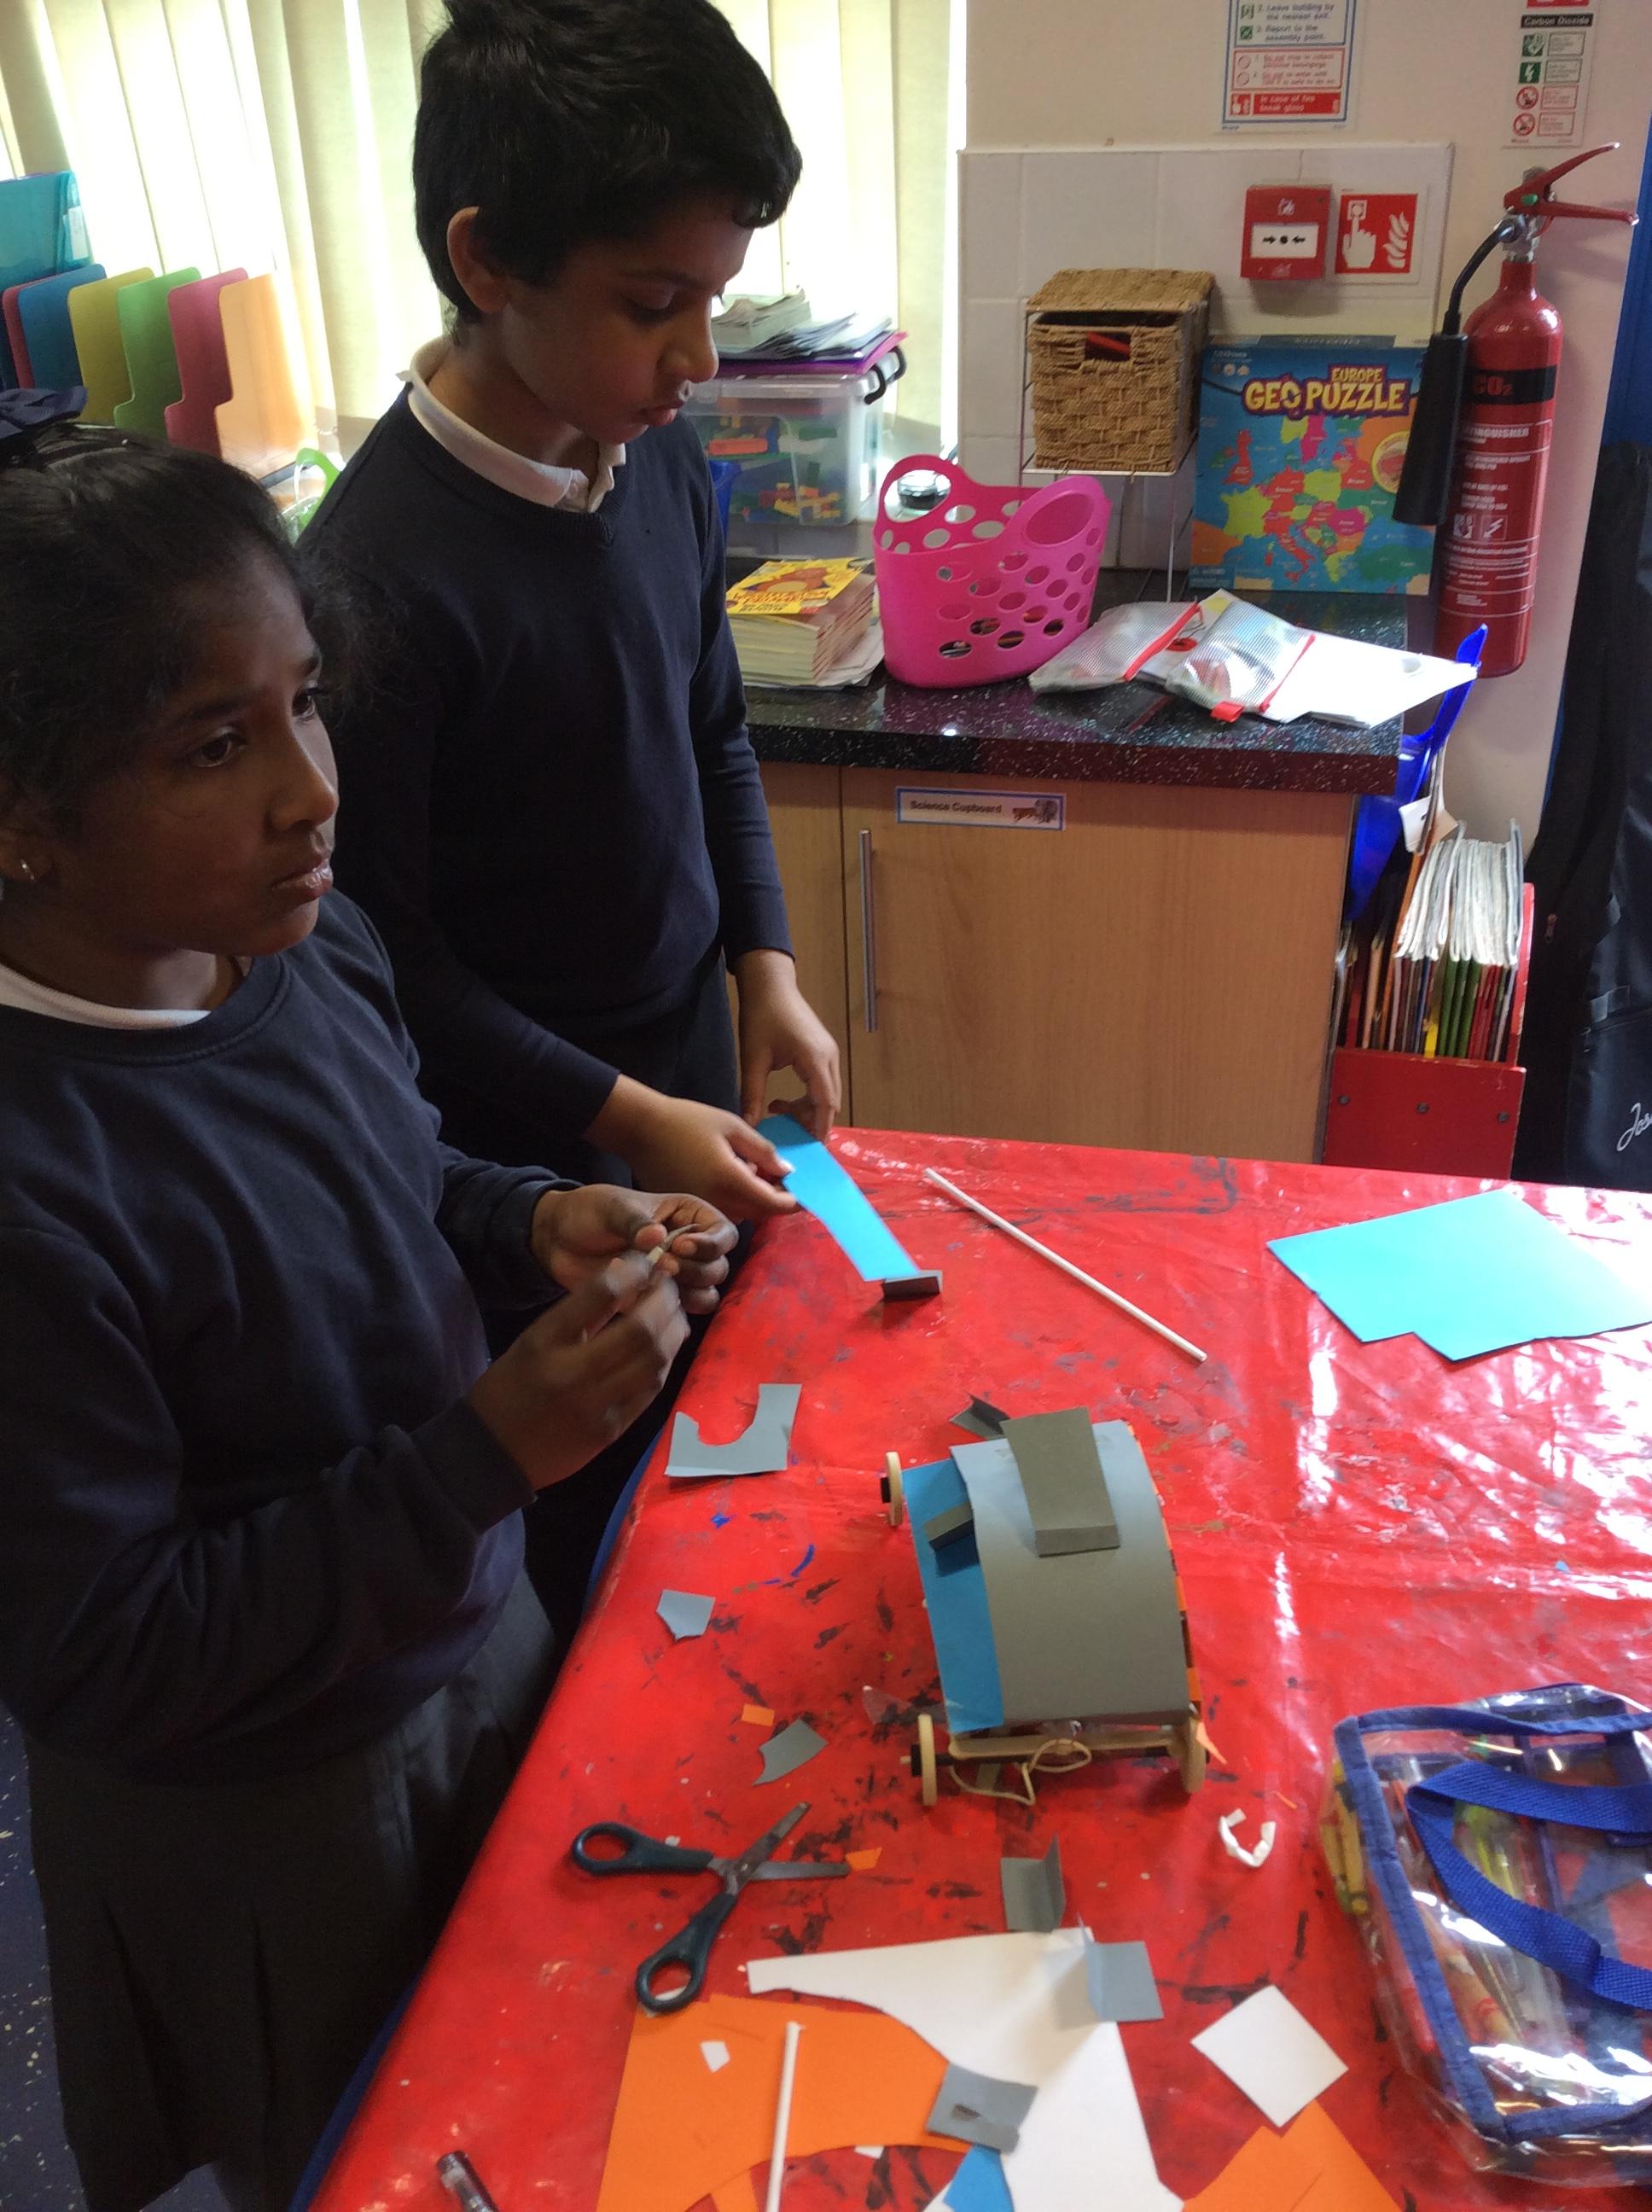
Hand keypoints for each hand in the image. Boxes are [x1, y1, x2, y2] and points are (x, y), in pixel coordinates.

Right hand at [468, 1251, 689, 1490]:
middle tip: (669, 1287)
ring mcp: (596, 1405)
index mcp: (545, 1342)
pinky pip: (651, 1390)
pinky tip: (665, 1348)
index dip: (633, 1270)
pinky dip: (664, 1362)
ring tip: (674, 1314)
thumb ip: (581, 1313)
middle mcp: (572, 1372)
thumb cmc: (510, 1387)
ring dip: (673, 1331)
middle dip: (664, 1301)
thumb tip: (625, 1274)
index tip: (646, 1263)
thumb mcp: (533, 1340)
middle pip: (640, 1329)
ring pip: (655, 1361)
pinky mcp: (612, 1431)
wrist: (493, 1454)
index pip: (601, 1293)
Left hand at [530, 1184, 737, 1314]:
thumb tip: (657, 1237)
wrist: (559, 1241)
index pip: (723, 1232)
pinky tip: (645, 1301)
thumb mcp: (611, 1208)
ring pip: (707, 1294)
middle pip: (719, 1267)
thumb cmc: (589, 1213)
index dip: (710, 1243)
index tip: (678, 1245)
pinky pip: (682, 1314)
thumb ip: (634, 1222)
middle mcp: (689, 1247)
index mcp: (687, 1215)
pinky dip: (670, 1312)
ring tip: (656, 1284)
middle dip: (697, 1270)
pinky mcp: (657, 1301)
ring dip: (689, 1292)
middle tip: (663, 1265)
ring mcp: (675, 1276)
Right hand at [587, 1077, 795, 1222]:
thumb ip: (763, 1151)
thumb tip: (788, 1171)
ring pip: (743, 1215)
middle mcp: (719, 1204)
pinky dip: (735, 1201)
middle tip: (781, 1176)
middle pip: (761, 1214)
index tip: (806, 1192)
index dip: (795, 1201)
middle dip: (776, 1199)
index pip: (775, 1205)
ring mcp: (702, 1211)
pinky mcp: (689, 1211)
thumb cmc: (687, 1121)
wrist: (641, 1130)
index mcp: (732, 1182)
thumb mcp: (732, 1127)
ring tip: (754, 1171)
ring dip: (755, 1200)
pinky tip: (731, 1176)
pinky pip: (723, 1212)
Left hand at [734, 949, 840, 1138]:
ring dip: (807, 1110)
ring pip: (827, 1094)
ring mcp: (829, 1053)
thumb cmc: (761, 1017)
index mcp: (815, 1059)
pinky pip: (822, 1083)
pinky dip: (808, 1098)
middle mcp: (829, 1057)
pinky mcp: (823, 1051)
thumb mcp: (753, 1058)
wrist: (770, 984)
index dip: (819, 1128)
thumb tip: (750, 1126)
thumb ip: (751, 1094)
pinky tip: (782, 1100)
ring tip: (777, 1111)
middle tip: (787, 1136)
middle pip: (830, 1102)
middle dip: (811, 1122)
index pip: (826, 1103)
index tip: (808, 1150)